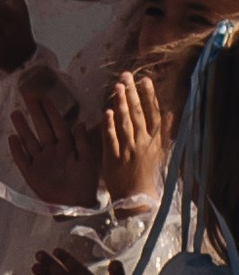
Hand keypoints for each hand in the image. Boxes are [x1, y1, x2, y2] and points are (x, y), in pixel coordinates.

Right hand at [9, 64, 101, 205]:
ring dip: (23, 127)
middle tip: (27, 95)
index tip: (43, 95)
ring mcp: (41, 162)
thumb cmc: (85, 183)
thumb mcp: (88, 160)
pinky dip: (17, 150)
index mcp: (66, 146)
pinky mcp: (32, 174)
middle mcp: (52, 151)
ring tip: (15, 113)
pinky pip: (22, 159)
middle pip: (41, 128)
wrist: (77, 206)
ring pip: (29, 140)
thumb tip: (80, 123)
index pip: (57, 124)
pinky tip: (12, 138)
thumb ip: (83, 142)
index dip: (50, 110)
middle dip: (35, 112)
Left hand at [103, 64, 171, 204]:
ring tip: (116, 87)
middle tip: (126, 75)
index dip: (149, 97)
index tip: (145, 80)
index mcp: (155, 142)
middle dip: (132, 93)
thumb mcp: (160, 153)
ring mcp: (128, 150)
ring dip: (120, 103)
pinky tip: (105, 112)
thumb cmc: (148, 176)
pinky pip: (111, 139)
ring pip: (124, 123)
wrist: (137, 199)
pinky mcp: (113, 158)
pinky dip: (109, 125)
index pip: (153, 115)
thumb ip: (162, 133)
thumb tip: (169, 113)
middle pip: (138, 114)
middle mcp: (143, 144)